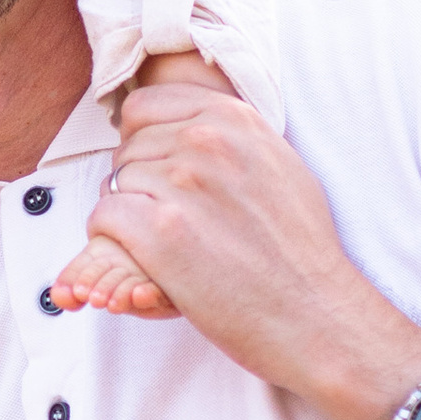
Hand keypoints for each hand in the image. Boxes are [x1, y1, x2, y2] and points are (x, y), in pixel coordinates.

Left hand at [58, 77, 420, 419]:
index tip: (155, 170)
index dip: (140, 141)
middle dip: (136, 182)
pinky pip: (105, 218)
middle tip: (168, 219)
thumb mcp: (279, 165)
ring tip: (164, 243)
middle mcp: (206, 141)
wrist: (314, 312)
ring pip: (115, 183)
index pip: (143, 107)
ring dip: (127, 214)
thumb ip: (234, 137)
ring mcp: (183, 185)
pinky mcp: (162, 232)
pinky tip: (146, 258)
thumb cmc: (301, 249)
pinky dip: (114, 240)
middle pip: (128, 148)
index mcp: (233, 118)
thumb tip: (193, 123)